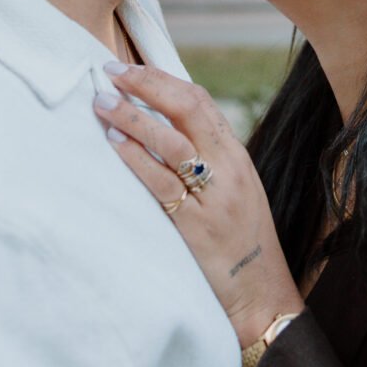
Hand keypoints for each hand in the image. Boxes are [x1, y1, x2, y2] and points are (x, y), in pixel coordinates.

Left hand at [94, 63, 303, 347]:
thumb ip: (206, 161)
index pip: (200, 101)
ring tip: (103, 104)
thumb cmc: (240, 245)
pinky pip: (162, 184)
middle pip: (187, 109)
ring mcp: (214, 197)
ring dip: (133, 117)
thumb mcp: (232, 192)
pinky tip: (114, 145)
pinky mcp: (197, 226)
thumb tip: (161, 129)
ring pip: (172, 142)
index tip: (129, 69)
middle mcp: (229, 169)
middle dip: (146, 85)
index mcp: (236, 156)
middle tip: (111, 73)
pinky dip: (136, 159)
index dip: (162, 80)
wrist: (263, 297)